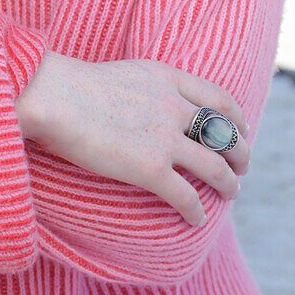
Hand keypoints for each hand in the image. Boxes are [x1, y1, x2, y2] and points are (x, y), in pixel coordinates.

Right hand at [17, 50, 250, 226]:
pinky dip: (197, 210)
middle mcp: (174, 107)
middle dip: (240, 152)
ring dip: (228, 183)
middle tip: (241, 166)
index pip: (218, 98)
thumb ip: (143, 89)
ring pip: (216, 167)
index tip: (240, 129)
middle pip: (225, 133)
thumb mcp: (121, 74)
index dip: (235, 117)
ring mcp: (165, 139)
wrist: (52, 96)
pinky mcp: (151, 169)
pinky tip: (196, 219)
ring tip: (231, 193)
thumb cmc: (70, 85)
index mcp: (166, 79)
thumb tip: (142, 105)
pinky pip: (187, 196)